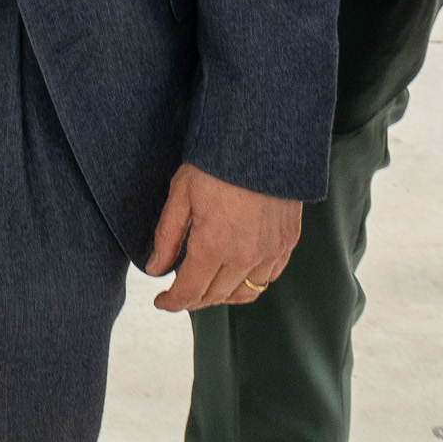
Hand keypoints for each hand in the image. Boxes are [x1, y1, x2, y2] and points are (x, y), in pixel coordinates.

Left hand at [146, 164, 301, 312]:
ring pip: (245, 294)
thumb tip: (154, 269)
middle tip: (179, 292)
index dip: (172, 302)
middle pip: (215, 296)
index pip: (190, 291)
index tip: (161, 301)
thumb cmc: (217, 162)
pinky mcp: (287, 242)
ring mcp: (270, 251)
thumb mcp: (181, 194)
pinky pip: (268, 278)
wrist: (263, 139)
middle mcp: (244, 256)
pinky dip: (250, 283)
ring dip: (222, 295)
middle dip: (193, 299)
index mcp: (213, 245)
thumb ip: (167, 236)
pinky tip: (236, 272)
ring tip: (207, 285)